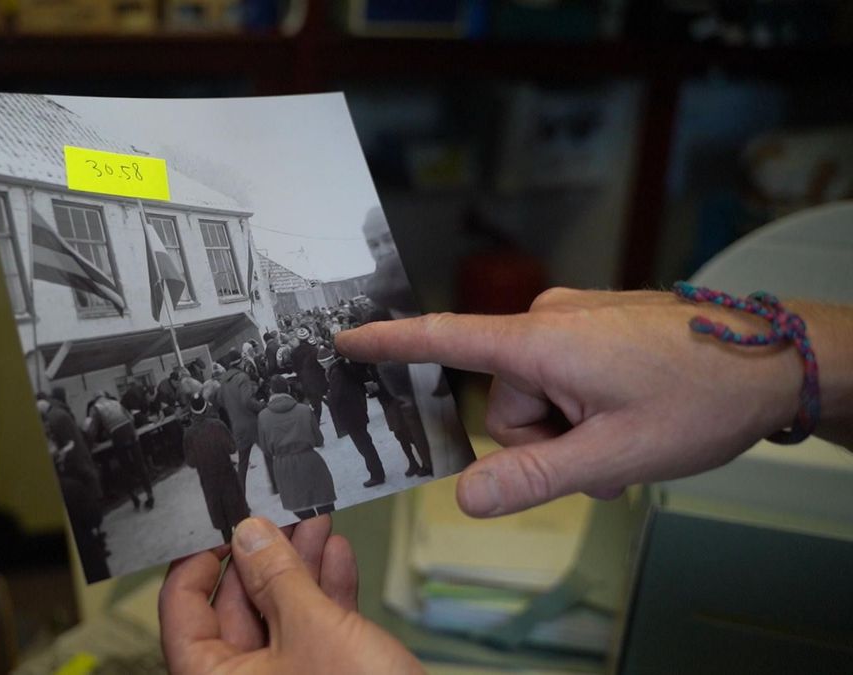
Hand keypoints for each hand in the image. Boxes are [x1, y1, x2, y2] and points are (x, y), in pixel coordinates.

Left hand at [159, 516, 421, 674]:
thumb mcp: (311, 627)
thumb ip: (276, 575)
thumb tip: (247, 533)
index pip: (181, 609)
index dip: (198, 560)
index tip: (223, 522)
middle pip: (235, 606)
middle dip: (263, 555)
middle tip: (280, 512)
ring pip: (279, 615)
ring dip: (299, 566)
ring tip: (316, 521)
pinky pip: (312, 632)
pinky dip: (325, 594)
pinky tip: (338, 555)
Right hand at [336, 289, 850, 516]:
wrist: (776, 357)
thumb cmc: (700, 398)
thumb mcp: (612, 455)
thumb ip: (532, 477)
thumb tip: (465, 498)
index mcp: (540, 342)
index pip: (444, 339)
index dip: (389, 344)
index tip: (344, 340)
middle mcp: (549, 319)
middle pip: (503, 399)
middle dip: (541, 437)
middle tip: (602, 452)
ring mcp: (574, 318)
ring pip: (536, 394)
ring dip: (569, 427)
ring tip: (625, 436)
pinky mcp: (594, 323)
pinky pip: (562, 375)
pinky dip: (583, 406)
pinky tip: (628, 417)